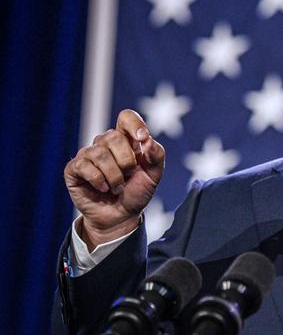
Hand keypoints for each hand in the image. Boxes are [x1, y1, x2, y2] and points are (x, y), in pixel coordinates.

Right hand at [64, 109, 164, 249]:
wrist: (121, 217)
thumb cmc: (137, 192)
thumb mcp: (154, 175)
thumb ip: (156, 155)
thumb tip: (147, 140)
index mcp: (126, 140)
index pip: (126, 117)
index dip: (134, 124)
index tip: (142, 138)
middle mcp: (106, 143)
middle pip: (113, 136)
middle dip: (126, 161)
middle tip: (129, 175)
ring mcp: (88, 155)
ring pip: (99, 153)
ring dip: (114, 175)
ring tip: (117, 187)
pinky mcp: (74, 169)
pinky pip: (84, 166)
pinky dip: (98, 180)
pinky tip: (103, 188)